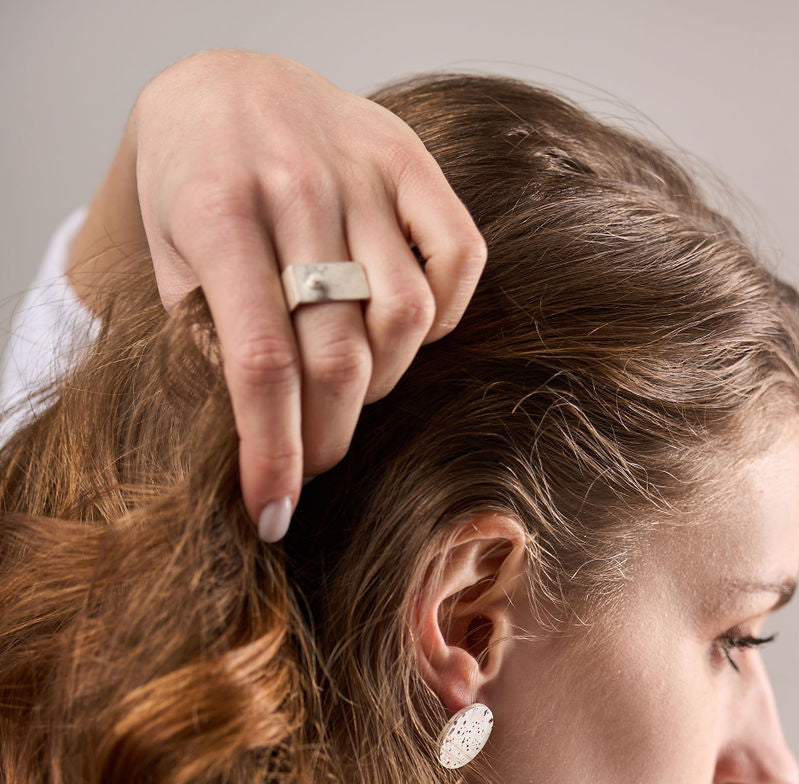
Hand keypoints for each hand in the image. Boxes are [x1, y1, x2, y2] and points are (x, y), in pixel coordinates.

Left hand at [130, 49, 486, 536]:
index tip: (273, 513)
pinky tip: (400, 330)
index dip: (274, 454)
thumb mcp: (172, 269)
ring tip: (349, 384)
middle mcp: (296, 188)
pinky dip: (441, 317)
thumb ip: (212, 349)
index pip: (261, 364)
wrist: (224, 87)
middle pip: (339, 357)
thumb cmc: (194, 193)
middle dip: (329, 437)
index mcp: (219, 214)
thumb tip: (265, 447)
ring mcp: (361, 171)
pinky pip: (458, 262)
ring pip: (404, 319)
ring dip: (382, 380)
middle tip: (314, 461)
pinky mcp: (412, 161)